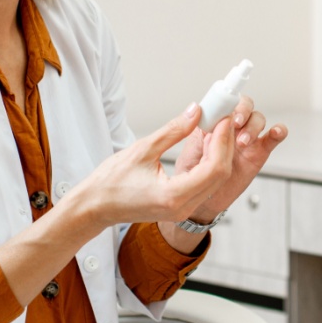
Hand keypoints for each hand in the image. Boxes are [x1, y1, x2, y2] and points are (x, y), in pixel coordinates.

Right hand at [65, 104, 237, 228]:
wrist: (96, 206)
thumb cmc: (111, 183)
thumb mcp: (143, 149)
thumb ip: (173, 131)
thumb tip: (195, 112)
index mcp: (174, 196)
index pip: (214, 168)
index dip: (223, 141)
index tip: (223, 119)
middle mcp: (182, 207)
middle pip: (220, 175)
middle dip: (225, 144)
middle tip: (222, 119)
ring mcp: (182, 210)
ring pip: (215, 180)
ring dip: (218, 153)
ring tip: (214, 128)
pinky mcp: (180, 207)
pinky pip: (204, 184)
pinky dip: (209, 163)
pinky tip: (204, 145)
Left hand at [173, 95, 286, 220]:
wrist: (200, 200)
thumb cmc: (191, 173)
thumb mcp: (189, 147)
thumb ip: (196, 129)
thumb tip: (199, 109)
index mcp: (215, 121)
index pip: (226, 100)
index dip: (228, 100)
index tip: (224, 108)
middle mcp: (233, 128)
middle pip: (246, 105)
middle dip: (242, 111)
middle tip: (235, 123)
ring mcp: (248, 140)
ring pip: (258, 119)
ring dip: (253, 126)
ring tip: (242, 142)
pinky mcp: (259, 154)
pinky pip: (272, 139)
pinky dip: (278, 132)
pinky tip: (275, 133)